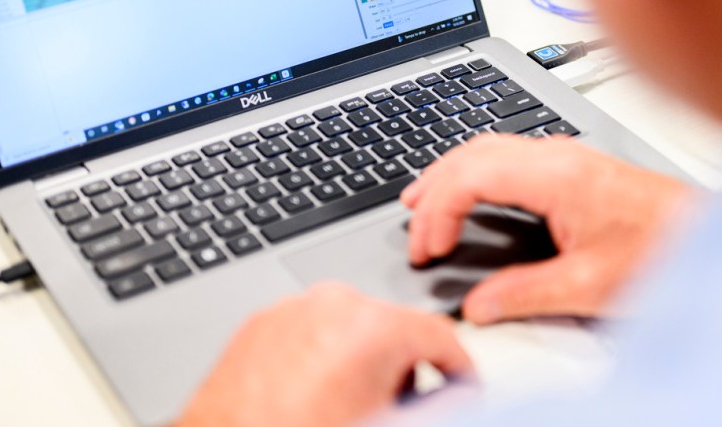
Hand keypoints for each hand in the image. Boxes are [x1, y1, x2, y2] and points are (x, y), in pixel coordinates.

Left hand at [178, 282, 472, 426]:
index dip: (461, 370)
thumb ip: (437, 405)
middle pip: (394, 328)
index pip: (442, 335)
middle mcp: (332, 305)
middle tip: (399, 406)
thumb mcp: (386, 421)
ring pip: (348, 328)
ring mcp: (290, 311)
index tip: (463, 389)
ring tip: (348, 406)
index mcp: (373, 327)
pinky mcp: (258, 325)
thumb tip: (460, 397)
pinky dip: (321, 357)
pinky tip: (313, 398)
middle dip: (404, 367)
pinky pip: (308, 332)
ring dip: (360, 361)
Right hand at [402, 135, 697, 323]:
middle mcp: (558, 154)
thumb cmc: (660, 247)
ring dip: (450, 173)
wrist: (705, 230)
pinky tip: (469, 190)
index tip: (428, 247)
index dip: (438, 210)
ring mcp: (565, 153)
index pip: (472, 175)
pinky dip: (474, 169)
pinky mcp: (572, 162)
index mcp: (557, 175)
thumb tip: (477, 305)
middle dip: (433, 188)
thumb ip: (525, 294)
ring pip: (488, 146)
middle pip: (472, 152)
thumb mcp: (588, 285)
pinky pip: (506, 152)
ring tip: (422, 204)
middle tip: (414, 231)